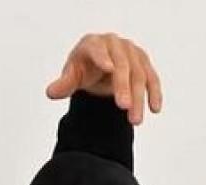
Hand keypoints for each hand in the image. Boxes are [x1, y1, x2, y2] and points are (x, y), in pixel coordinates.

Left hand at [45, 32, 162, 124]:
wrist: (98, 68)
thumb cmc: (83, 69)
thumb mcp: (71, 76)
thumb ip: (63, 84)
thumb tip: (51, 92)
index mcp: (93, 43)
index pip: (97, 48)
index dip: (103, 57)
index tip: (109, 68)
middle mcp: (114, 44)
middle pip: (122, 65)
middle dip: (124, 87)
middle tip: (123, 108)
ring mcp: (131, 52)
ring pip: (139, 75)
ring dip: (139, 98)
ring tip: (135, 120)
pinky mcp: (143, 63)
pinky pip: (151, 78)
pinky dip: (154, 93)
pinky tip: (154, 109)